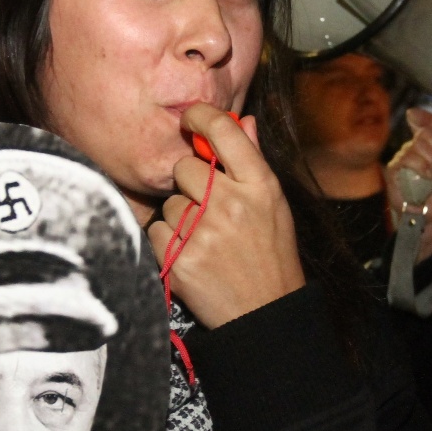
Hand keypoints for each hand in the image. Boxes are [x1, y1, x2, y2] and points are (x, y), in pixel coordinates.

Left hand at [147, 103, 305, 328]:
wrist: (265, 313)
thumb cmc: (271, 254)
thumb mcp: (275, 205)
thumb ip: (254, 160)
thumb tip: (244, 121)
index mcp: (260, 185)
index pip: (224, 132)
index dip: (200, 117)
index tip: (190, 119)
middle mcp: (232, 204)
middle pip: (184, 168)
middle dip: (189, 184)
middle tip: (208, 208)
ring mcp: (204, 232)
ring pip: (169, 203)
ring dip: (180, 218)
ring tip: (206, 239)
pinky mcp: (180, 259)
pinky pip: (157, 231)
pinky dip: (168, 242)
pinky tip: (192, 255)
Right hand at [384, 108, 431, 260]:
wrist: (431, 217)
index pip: (426, 122)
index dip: (428, 116)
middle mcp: (418, 147)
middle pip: (426, 132)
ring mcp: (405, 156)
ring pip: (418, 144)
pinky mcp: (395, 167)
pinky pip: (409, 157)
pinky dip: (421, 167)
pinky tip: (425, 177)